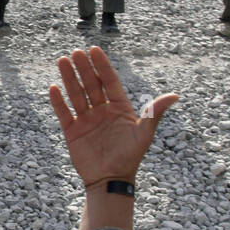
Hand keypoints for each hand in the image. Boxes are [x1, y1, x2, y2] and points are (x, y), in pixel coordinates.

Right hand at [48, 47, 176, 187]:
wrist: (111, 180)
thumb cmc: (130, 157)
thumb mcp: (144, 133)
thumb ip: (154, 113)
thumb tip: (175, 95)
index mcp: (119, 107)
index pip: (109, 81)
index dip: (102, 65)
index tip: (94, 49)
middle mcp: (102, 110)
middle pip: (91, 84)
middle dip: (83, 68)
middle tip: (76, 52)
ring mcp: (86, 120)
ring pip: (76, 94)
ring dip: (69, 78)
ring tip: (62, 61)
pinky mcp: (73, 131)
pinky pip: (64, 113)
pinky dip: (58, 101)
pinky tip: (54, 87)